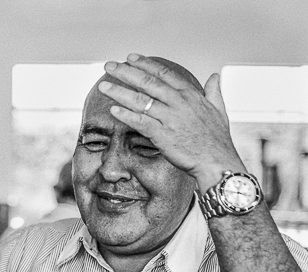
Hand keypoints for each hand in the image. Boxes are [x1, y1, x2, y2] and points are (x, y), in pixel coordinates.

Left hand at [97, 53, 245, 186]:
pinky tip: (113, 110)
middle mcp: (178, 102)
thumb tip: (214, 76)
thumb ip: (214, 91)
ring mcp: (169, 118)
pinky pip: (140, 122)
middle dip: (126, 72)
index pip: (164, 73)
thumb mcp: (219, 110)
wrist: (217, 161)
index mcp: (190, 95)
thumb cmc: (216, 140)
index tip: (130, 58)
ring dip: (119, 92)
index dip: (145, 64)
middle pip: (147, 82)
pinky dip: (126, 115)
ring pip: (140, 101)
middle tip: (109, 66)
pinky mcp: (162, 135)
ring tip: (103, 86)